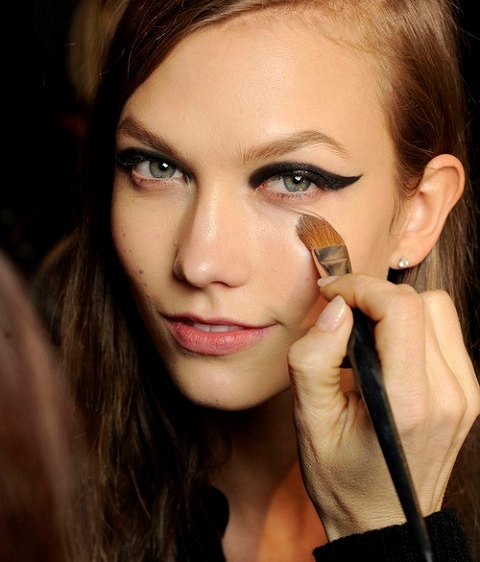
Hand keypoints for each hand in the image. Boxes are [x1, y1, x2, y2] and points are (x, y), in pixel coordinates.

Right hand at [288, 274, 479, 539]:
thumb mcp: (309, 421)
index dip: (360, 288)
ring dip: (396, 310)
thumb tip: (335, 307)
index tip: (330, 295)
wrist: (383, 521)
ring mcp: (466, 393)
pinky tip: (387, 353)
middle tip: (342, 317)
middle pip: (423, 302)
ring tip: (364, 337)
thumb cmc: (341, 476)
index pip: (402, 309)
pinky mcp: (468, 391)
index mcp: (409, 402)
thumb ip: (314, 358)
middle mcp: (449, 393)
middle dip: (375, 296)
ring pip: (439, 310)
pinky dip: (412, 327)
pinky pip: (444, 332)